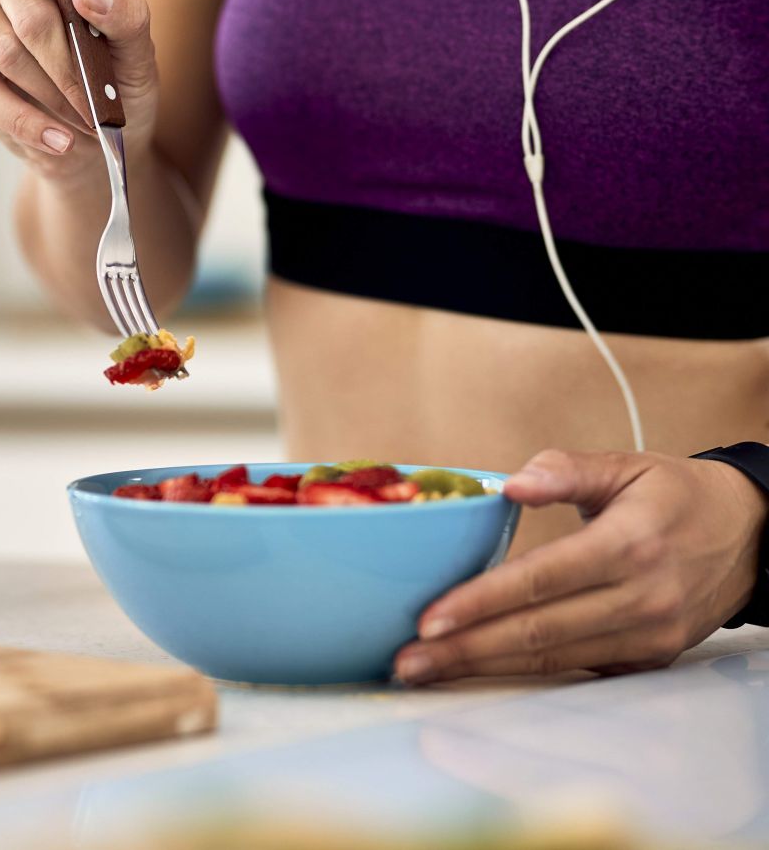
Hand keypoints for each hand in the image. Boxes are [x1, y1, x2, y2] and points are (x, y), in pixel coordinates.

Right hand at [0, 0, 159, 185]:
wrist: (98, 144)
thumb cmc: (118, 84)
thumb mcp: (140, 50)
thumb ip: (123, 12)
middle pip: (24, 3)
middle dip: (67, 60)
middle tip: (96, 98)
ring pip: (4, 50)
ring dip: (51, 93)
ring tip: (83, 122)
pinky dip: (22, 119)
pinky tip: (55, 139)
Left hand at [395, 449, 766, 683]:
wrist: (752, 536)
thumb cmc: (676, 496)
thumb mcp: (625, 466)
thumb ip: (564, 468)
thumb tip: (510, 485)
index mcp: (630, 545)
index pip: (541, 580)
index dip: (481, 602)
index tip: (429, 618)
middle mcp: (642, 598)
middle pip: (538, 632)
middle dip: (466, 650)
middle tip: (407, 660)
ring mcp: (649, 635)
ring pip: (553, 660)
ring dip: (484, 669)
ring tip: (426, 671)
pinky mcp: (648, 658)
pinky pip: (576, 670)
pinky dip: (523, 674)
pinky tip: (477, 672)